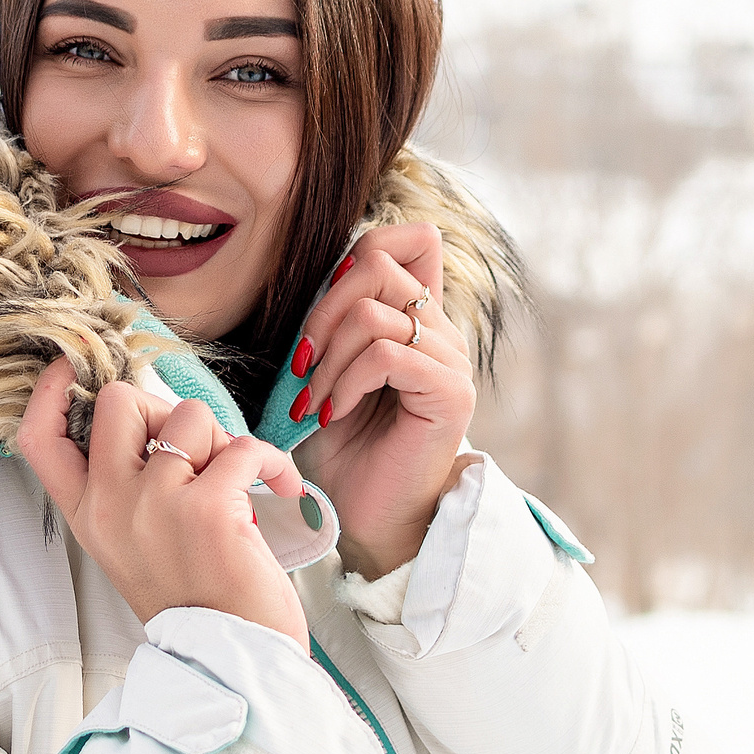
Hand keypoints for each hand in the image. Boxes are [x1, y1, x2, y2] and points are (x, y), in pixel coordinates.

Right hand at [17, 358, 310, 642]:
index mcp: (89, 518)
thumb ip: (129, 489)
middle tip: (193, 449)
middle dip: (163, 406)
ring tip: (238, 485)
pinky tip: (282, 491)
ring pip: (189, 416)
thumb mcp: (136, 546)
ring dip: (223, 440)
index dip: (52, 392)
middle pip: (118, 402)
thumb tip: (156, 420)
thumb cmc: (197, 603)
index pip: (40, 441)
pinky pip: (245, 447)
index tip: (72, 366)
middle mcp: (111, 507)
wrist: (235, 662)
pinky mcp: (208, 508)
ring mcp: (155, 505)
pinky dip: (273, 464)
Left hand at [288, 223, 476, 578]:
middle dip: (321, 309)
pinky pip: (386, 354)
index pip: (411, 237)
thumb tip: (311, 269)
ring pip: (374, 311)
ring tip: (315, 399)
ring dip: (327, 356)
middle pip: (377, 262)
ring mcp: (450, 359)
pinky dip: (346, 380)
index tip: (321, 309)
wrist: (366, 515)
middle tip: (302, 363)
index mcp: (416, 317)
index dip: (357, 254)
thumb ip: (331, 318)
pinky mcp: (450, 392)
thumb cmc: (341, 447)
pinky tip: (334, 412)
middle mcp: (441, 329)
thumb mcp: (325, 367)